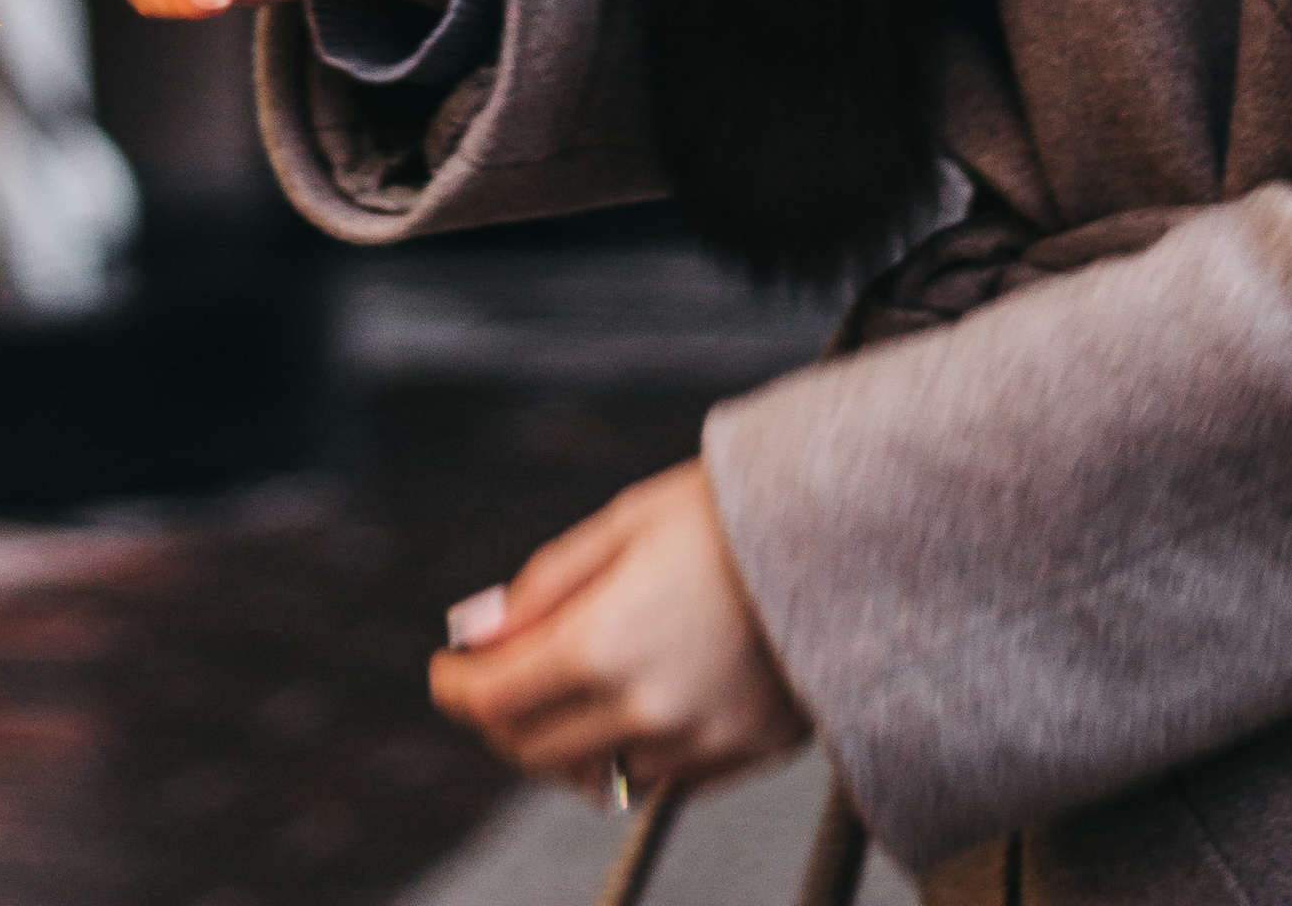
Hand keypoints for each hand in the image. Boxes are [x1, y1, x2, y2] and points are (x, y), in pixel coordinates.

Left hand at [429, 461, 808, 801]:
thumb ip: (544, 586)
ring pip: (597, 776)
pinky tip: (643, 697)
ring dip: (567, 741)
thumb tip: (477, 630)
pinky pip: (661, 777)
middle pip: (535, 752)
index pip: (495, 700)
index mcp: (604, 644)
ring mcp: (696, 744)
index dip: (457, 689)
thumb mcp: (623, 523)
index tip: (446, 672)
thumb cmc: (733, 514)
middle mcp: (643, 709)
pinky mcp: (740, 757)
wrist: (845, 535)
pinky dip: (634, 750)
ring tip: (574, 686)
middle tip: (498, 678)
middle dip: (502, 719)